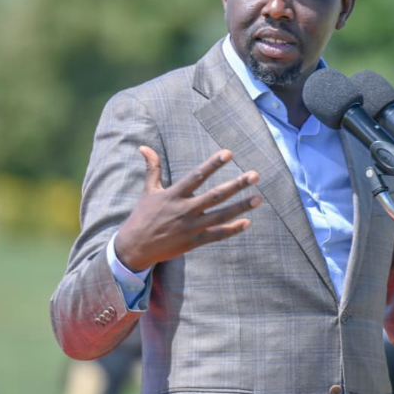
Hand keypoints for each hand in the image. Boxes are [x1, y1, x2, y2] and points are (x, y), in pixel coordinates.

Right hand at [115, 146, 261, 269]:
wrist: (135, 247)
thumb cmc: (143, 216)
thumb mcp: (148, 191)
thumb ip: (152, 168)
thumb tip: (144, 147)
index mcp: (174, 194)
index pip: (197, 175)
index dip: (213, 164)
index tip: (229, 153)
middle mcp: (185, 209)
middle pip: (216, 195)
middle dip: (237, 184)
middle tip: (255, 175)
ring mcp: (191, 227)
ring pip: (221, 215)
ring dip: (241, 207)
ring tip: (258, 198)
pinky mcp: (193, 242)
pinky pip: (216, 235)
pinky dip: (232, 230)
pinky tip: (247, 223)